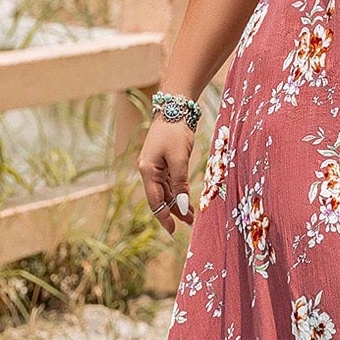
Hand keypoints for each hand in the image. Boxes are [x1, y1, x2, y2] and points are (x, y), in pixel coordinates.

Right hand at [138, 115, 197, 233]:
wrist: (175, 108)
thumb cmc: (175, 132)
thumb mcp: (179, 159)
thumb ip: (179, 183)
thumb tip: (182, 206)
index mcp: (147, 170)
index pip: (154, 200)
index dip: (164, 217)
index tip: (174, 231)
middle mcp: (148, 170)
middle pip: (160, 197)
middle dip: (174, 211)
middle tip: (190, 223)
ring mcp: (155, 166)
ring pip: (165, 191)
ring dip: (177, 202)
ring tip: (192, 214)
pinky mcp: (164, 161)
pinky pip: (169, 182)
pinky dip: (178, 191)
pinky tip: (187, 198)